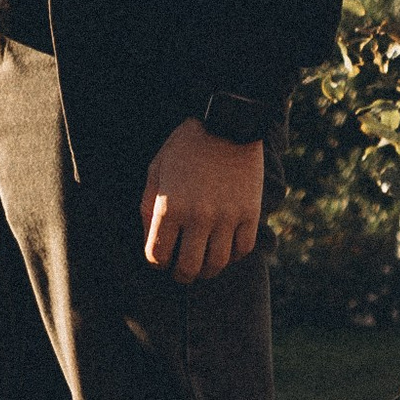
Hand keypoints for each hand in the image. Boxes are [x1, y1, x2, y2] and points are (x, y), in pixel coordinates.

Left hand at [139, 118, 265, 282]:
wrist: (227, 124)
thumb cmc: (185, 146)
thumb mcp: (156, 169)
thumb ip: (149, 206)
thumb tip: (149, 239)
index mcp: (170, 207)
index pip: (158, 255)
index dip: (157, 262)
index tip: (161, 258)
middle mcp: (198, 217)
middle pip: (188, 268)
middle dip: (181, 275)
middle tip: (181, 272)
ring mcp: (227, 217)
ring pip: (216, 264)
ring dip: (207, 270)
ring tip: (202, 265)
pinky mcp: (250, 213)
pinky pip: (242, 250)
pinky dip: (232, 256)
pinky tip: (224, 248)